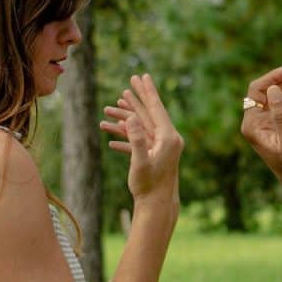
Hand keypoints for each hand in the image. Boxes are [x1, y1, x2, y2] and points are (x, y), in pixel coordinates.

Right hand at [100, 74, 184, 201]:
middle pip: (151, 112)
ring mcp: (162, 147)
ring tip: (114, 102)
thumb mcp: (140, 161)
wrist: (156, 206)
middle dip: (140, 96)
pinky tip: (112, 131)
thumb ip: (136, 139)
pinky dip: (126, 135)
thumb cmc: (149, 186)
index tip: (143, 76)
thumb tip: (130, 117)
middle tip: (133, 78)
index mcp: (168, 137)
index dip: (148, 91)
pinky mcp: (155, 155)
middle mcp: (168, 139)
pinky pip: (139, 140)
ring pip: (143, 126)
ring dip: (127, 116)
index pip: (157, 108)